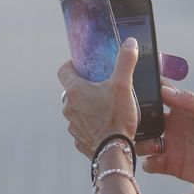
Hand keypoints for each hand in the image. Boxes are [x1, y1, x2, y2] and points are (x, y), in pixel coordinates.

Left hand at [58, 38, 139, 158]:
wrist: (114, 151)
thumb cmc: (117, 117)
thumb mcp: (123, 85)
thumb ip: (125, 61)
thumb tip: (130, 42)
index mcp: (75, 90)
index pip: (63, 70)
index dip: (73, 65)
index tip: (84, 66)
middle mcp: (68, 106)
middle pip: (71, 90)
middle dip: (84, 87)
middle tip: (101, 86)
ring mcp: (72, 124)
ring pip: (76, 109)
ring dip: (87, 107)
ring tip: (106, 107)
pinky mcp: (79, 139)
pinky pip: (82, 127)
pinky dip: (91, 125)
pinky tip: (105, 125)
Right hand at [135, 85, 193, 183]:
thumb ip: (190, 101)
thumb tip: (166, 91)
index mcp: (181, 111)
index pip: (159, 97)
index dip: (148, 93)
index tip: (137, 93)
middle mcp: (172, 127)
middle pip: (145, 121)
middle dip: (138, 122)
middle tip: (137, 124)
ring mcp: (169, 146)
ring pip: (144, 142)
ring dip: (142, 143)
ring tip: (153, 146)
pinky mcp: (169, 165)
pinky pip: (150, 163)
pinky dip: (150, 163)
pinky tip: (160, 160)